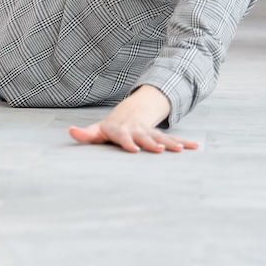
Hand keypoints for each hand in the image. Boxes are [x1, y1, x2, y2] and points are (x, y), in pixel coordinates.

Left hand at [68, 85, 199, 153]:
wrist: (129, 113)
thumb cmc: (110, 127)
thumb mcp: (98, 130)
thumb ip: (86, 134)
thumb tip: (71, 132)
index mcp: (121, 131)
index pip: (123, 137)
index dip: (127, 142)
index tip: (133, 149)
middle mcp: (137, 131)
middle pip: (145, 138)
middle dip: (151, 144)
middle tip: (159, 151)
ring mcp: (149, 133)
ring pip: (161, 138)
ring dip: (170, 144)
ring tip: (179, 150)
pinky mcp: (159, 136)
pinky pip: (173, 140)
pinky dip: (184, 143)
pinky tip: (194, 147)